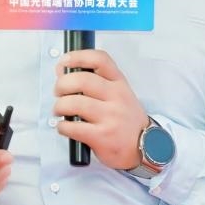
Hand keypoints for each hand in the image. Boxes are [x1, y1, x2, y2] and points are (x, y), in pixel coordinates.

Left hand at [53, 49, 149, 169]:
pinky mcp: (102, 136)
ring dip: (59, 106)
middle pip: (81, 80)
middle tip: (58, 92)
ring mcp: (110, 117)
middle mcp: (116, 97)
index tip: (64, 62)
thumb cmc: (126, 120)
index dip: (78, 57)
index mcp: (119, 83)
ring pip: (73, 103)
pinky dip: (62, 126)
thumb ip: (96, 83)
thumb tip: (64, 74)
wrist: (146, 147)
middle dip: (61, 85)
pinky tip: (65, 127)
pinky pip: (73, 127)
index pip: (100, 60)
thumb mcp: (119, 95)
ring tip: (60, 111)